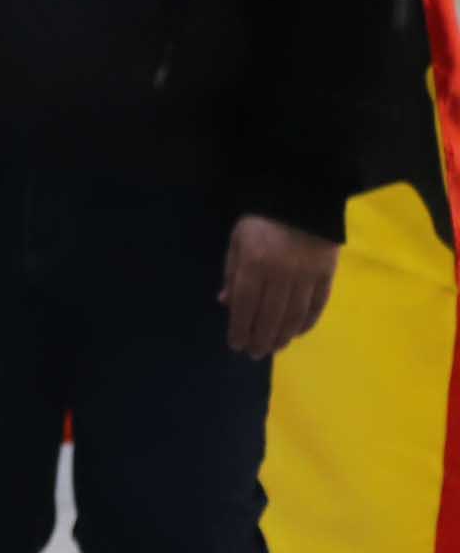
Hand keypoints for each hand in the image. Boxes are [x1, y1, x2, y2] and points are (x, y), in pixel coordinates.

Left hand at [222, 214, 341, 358]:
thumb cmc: (261, 220)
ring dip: (283, 336)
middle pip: (270, 315)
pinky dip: (307, 323)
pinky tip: (296, 333)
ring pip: (294, 315)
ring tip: (274, 348)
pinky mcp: (327, 274)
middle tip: (254, 354)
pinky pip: (317, 305)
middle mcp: (281, 273)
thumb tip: (225, 303)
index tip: (236, 344)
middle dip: (260, 338)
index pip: (245, 304)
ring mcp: (307, 275)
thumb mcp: (237, 240)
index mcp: (254, 262)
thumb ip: (231, 272)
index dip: (240, 327)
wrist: (302, 198)